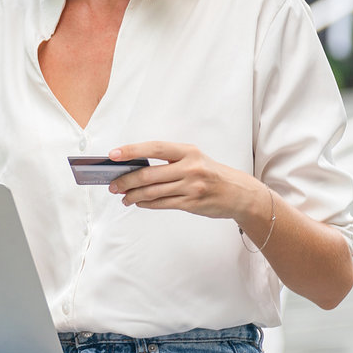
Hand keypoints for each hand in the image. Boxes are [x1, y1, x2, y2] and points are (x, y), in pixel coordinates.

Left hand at [107, 141, 266, 224]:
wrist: (239, 194)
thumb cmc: (211, 173)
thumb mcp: (194, 159)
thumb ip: (169, 161)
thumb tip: (135, 166)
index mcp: (189, 152)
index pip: (154, 148)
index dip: (132, 150)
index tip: (113, 155)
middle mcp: (190, 168)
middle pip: (149, 174)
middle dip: (126, 180)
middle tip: (113, 185)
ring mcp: (191, 187)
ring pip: (153, 192)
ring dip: (133, 196)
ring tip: (123, 197)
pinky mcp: (192, 203)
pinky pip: (162, 204)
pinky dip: (146, 204)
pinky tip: (138, 203)